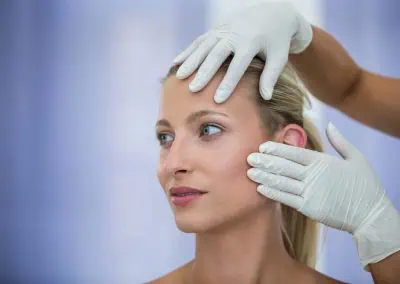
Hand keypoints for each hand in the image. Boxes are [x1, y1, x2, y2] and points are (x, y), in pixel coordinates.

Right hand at [172, 1, 311, 102]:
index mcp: (251, 42)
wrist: (272, 12)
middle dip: (204, 72)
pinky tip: (176, 62)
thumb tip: (266, 97)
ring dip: (191, 61)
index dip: (228, 83)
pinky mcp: (216, 29)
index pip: (237, 65)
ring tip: (180, 77)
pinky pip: (199, 40)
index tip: (218, 99)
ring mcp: (223, 30)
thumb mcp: (279, 56)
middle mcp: (234, 34)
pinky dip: (187, 51)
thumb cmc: (277, 40)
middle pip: (216, 55)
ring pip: (203, 46)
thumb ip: (271, 76)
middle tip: (193, 89)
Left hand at [246, 123, 399, 267]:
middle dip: (264, 161)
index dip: (276, 149)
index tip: (262, 146)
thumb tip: (329, 124)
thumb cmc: (365, 185)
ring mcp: (310, 192)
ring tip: (250, 172)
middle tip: (249, 158)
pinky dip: (272, 193)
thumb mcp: (356, 158)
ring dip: (264, 176)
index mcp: (323, 161)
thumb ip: (340, 141)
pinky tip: (261, 188)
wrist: (370, 215)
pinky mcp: (309, 208)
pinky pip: (286, 198)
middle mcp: (314, 175)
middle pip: (284, 166)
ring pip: (281, 182)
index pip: (294, 152)